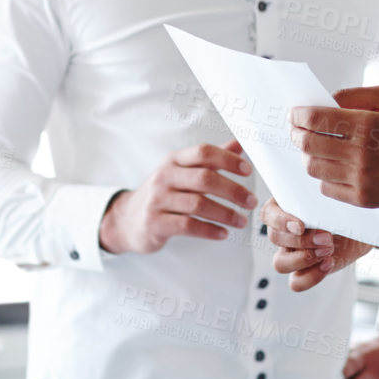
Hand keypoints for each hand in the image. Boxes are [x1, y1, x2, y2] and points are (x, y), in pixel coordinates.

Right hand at [98, 140, 256, 255]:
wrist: (127, 219)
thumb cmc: (163, 193)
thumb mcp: (183, 171)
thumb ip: (210, 159)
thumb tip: (239, 144)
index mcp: (174, 160)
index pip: (203, 152)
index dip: (228, 159)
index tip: (248, 171)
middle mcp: (165, 176)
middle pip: (205, 179)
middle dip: (233, 191)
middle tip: (251, 202)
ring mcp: (158, 200)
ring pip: (198, 204)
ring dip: (225, 214)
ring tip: (242, 221)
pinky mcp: (155, 223)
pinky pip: (187, 226)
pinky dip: (209, 230)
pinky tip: (223, 234)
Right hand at [261, 198, 370, 291]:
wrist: (361, 228)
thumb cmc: (343, 207)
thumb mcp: (331, 198)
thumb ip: (320, 199)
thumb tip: (320, 198)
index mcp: (283, 207)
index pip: (268, 214)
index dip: (280, 222)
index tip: (301, 225)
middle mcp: (284, 231)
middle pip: (275, 238)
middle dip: (302, 240)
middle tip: (327, 237)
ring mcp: (292, 252)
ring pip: (280, 263)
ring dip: (304, 258)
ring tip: (328, 250)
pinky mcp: (304, 271)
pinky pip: (296, 282)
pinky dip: (311, 276)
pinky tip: (328, 263)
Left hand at [291, 86, 378, 207]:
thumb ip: (352, 95)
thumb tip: (321, 100)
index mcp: (366, 125)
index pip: (315, 120)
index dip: (298, 115)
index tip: (294, 113)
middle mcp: (361, 154)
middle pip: (308, 145)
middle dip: (296, 134)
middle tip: (295, 130)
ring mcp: (361, 180)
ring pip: (313, 168)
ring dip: (307, 156)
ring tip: (314, 148)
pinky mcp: (363, 200)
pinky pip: (326, 188)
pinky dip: (323, 176)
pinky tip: (330, 166)